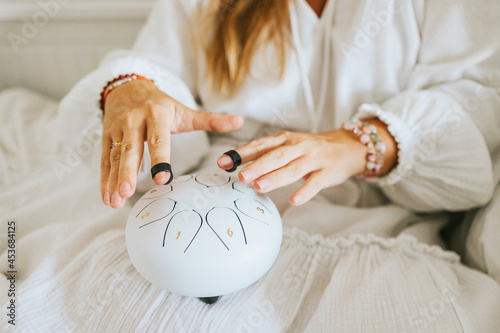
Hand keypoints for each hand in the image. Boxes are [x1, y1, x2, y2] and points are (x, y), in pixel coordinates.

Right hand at [101, 80, 243, 208]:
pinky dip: (104, 179)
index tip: (162, 178)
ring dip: (114, 180)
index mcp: (157, 114)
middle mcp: (134, 121)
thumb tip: (239, 121)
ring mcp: (118, 129)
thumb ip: (210, 120)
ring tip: (114, 201)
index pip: (159, 139)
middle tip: (127, 192)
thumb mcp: (184, 111)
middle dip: (128, 172)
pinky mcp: (106, 137)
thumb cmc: (160, 104)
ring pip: (115, 157)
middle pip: (131, 149)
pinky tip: (107, 197)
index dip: (160, 158)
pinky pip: (105, 159)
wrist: (128, 87)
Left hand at [217, 121, 396, 205]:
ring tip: (258, 187)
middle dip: (257, 166)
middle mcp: (298, 146)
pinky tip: (293, 200)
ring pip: (293, 168)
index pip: (260, 145)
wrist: (346, 146)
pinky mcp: (327, 172)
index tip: (222, 162)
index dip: (241, 153)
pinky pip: (315, 183)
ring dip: (275, 178)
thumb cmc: (310, 149)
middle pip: (275, 156)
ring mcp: (314, 159)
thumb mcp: (287, 145)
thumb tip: (234, 164)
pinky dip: (304, 192)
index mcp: (285, 139)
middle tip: (241, 177)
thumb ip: (264, 154)